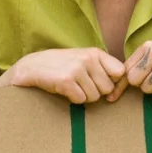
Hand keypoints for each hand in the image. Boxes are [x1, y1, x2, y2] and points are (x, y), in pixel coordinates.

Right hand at [0, 48, 125, 103]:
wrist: (31, 67)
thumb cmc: (60, 66)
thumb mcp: (83, 60)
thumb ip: (103, 70)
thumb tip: (116, 92)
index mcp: (95, 52)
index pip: (120, 72)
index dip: (113, 82)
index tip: (101, 84)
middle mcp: (88, 58)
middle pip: (107, 88)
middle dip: (95, 92)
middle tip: (80, 85)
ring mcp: (77, 68)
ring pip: (94, 97)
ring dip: (83, 96)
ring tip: (71, 86)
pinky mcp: (66, 80)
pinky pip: (80, 100)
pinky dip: (72, 99)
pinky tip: (63, 90)